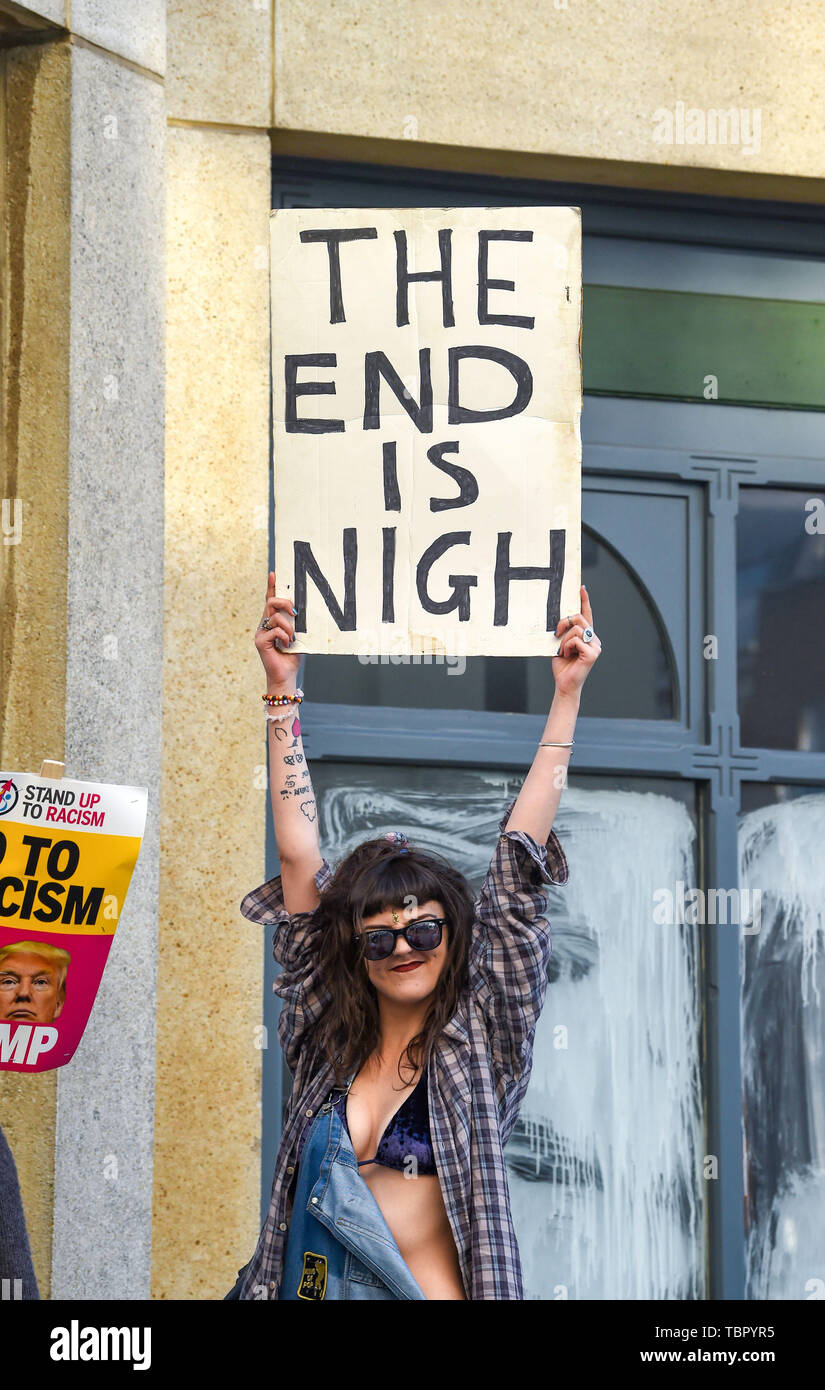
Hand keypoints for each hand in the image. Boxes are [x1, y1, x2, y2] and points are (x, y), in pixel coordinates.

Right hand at [254, 571, 300, 688]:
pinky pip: (274, 630)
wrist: (286, 675)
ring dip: (288, 627)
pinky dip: (284, 636)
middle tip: (295, 612)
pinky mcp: (260, 641)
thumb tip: (301, 611)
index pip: (271, 600)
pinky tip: (287, 645)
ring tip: (292, 639)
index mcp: (273, 621)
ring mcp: (260, 632)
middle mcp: (264, 624)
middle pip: (271, 602)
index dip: (271, 587)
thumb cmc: (292, 656)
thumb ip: (297, 624)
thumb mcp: (298, 635)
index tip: (274, 573)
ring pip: (275, 617)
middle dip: (284, 603)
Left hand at [552, 585, 600, 697]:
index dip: (584, 601)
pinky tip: (566, 655)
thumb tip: (561, 619)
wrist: (564, 684)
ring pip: (576, 629)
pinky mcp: (592, 653)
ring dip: (564, 640)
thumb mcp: (561, 644)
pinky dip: (566, 646)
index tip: (581, 588)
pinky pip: (576, 640)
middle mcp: (594, 639)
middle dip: (565, 622)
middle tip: (556, 633)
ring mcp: (595, 646)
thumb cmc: (562, 666)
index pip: (587, 615)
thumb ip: (565, 632)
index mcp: (587, 636)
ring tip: (562, 650)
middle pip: (580, 618)